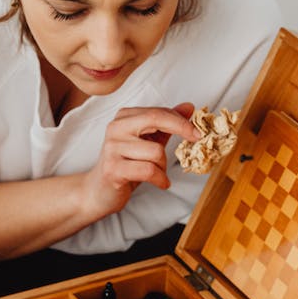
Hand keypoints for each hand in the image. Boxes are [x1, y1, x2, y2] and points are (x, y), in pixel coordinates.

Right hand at [80, 102, 197, 217]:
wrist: (99, 190)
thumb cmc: (126, 165)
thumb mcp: (148, 142)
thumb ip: (166, 124)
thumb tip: (189, 107)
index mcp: (124, 118)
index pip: (158, 112)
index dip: (181, 120)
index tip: (198, 131)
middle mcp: (115, 128)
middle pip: (155, 119)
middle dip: (181, 129)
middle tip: (195, 140)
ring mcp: (112, 148)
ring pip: (155, 152)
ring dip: (163, 166)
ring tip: (158, 173)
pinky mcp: (113, 168)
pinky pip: (148, 170)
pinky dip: (160, 179)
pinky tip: (160, 183)